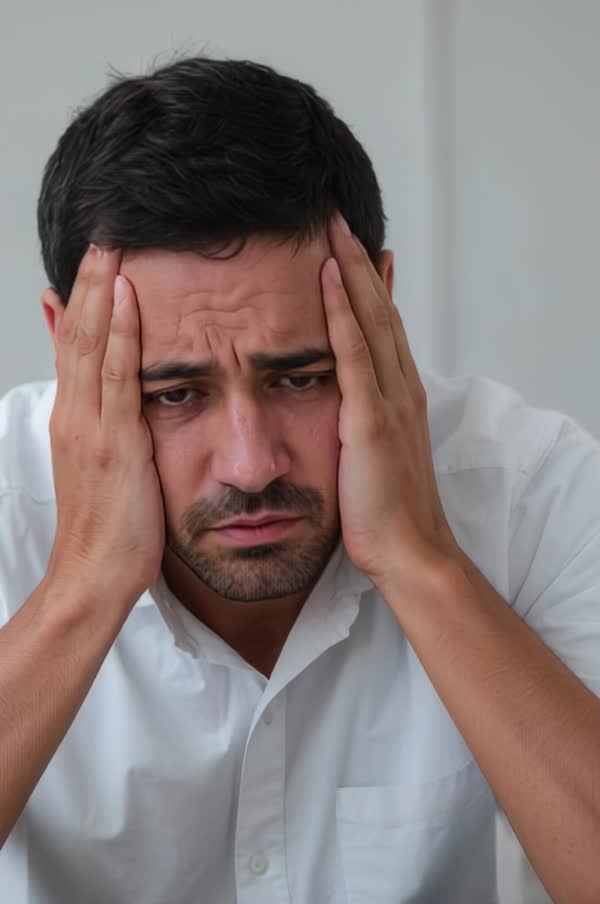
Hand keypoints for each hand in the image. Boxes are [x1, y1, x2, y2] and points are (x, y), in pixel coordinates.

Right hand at [46, 245, 165, 608]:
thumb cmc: (110, 534)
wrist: (94, 578)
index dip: (87, 303)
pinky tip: (127, 298)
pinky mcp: (111, 442)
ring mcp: (90, 427)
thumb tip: (118, 403)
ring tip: (111, 246)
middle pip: (79, 335)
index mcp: (76, 422)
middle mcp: (76, 416)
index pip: (77, 348)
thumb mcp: (107, 473)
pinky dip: (120, 332)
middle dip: (91, 284)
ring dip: (102, 292)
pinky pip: (117, 375)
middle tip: (103, 234)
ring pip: (93, 344)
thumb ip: (110, 431)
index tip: (99, 261)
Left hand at [320, 215, 455, 587]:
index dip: (370, 284)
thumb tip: (344, 411)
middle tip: (339, 214)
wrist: (410, 552)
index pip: (384, 328)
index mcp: (401, 399)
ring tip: (332, 225)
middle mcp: (401, 389)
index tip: (357, 247)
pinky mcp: (371, 419)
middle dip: (360, 259)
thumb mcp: (375, 461)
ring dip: (350, 268)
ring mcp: (389, 400)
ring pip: (370, 318)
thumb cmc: (388, 517)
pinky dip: (341, 309)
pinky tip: (327, 276)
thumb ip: (363, 427)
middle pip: (380, 309)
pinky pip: (353, 352)